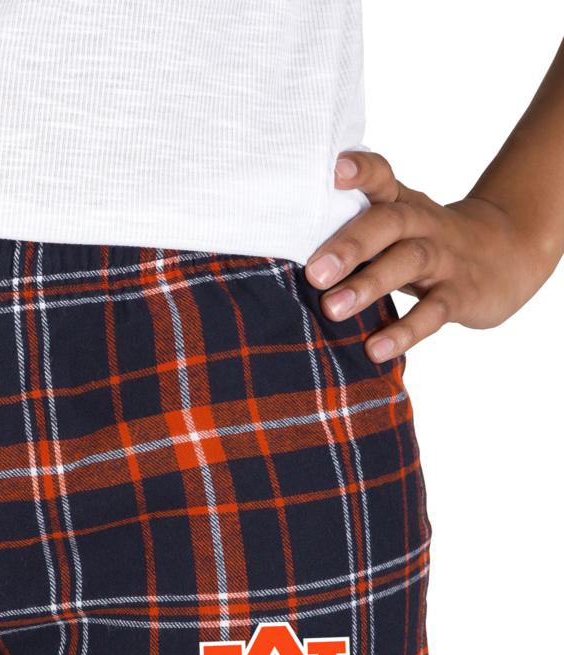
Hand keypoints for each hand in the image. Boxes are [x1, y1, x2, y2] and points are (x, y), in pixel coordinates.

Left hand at [304, 151, 555, 362]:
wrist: (510, 254)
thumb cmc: (428, 242)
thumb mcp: (397, 227)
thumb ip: (351, 232)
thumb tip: (280, 255)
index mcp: (401, 204)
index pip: (382, 178)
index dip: (361, 171)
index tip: (333, 169)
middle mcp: (423, 224)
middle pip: (389, 222)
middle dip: (349, 245)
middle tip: (314, 272)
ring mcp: (444, 258)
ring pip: (408, 262)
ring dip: (368, 285)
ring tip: (332, 310)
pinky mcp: (461, 294)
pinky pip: (433, 312)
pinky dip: (404, 331)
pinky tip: (376, 348)